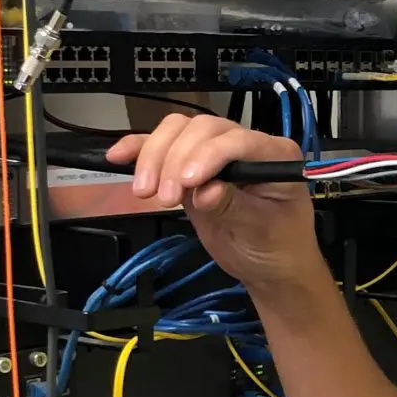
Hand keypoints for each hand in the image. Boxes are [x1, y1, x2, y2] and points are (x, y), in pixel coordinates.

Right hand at [106, 114, 319, 291]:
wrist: (271, 267)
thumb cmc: (277, 247)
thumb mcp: (261, 231)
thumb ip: (231, 206)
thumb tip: (203, 192)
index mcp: (276, 154)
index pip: (237, 140)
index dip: (209, 155)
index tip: (188, 183)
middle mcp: (246, 144)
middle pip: (202, 128)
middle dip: (176, 159)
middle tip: (164, 198)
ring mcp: (215, 153)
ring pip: (178, 131)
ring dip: (155, 156)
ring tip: (146, 193)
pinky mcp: (191, 167)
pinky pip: (164, 148)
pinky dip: (140, 149)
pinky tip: (119, 156)